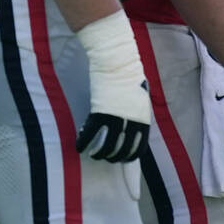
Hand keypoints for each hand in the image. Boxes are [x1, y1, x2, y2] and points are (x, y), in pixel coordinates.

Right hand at [75, 12, 151, 162]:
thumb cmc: (131, 78)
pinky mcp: (100, 113)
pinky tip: (79, 147)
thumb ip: (138, 114)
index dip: (131, 156)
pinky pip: (90, 134)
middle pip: (122, 150)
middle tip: (108, 158)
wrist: (118, 65)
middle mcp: (131, 122)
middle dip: (115, 158)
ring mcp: (116, 119)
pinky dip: (84, 143)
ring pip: (107, 146)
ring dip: (100, 154)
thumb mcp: (141, 99)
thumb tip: (133, 126)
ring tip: (94, 154)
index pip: (140, 147)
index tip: (125, 159)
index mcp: (143, 119)